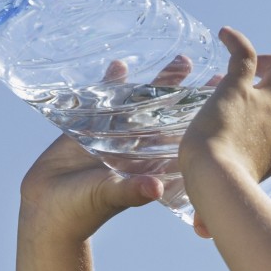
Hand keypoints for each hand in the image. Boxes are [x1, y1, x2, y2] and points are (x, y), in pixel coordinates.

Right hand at [18, 55, 221, 242]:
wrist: (47, 211)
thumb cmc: (81, 211)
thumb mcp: (108, 196)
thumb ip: (131, 191)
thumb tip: (155, 188)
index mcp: (149, 166)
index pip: (182, 138)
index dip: (201, 120)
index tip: (223, 99)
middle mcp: (138, 150)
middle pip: (168, 115)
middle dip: (186, 93)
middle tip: (211, 70)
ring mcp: (114, 138)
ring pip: (142, 104)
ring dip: (158, 83)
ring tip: (181, 59)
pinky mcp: (89, 130)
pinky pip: (105, 101)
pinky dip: (112, 83)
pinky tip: (120, 63)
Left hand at [179, 27, 270, 204]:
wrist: (215, 179)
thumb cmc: (224, 199)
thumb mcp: (232, 204)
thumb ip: (217, 218)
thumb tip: (203, 234)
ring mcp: (263, 102)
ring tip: (254, 63)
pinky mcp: (237, 89)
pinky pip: (244, 53)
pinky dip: (235, 40)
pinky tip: (221, 35)